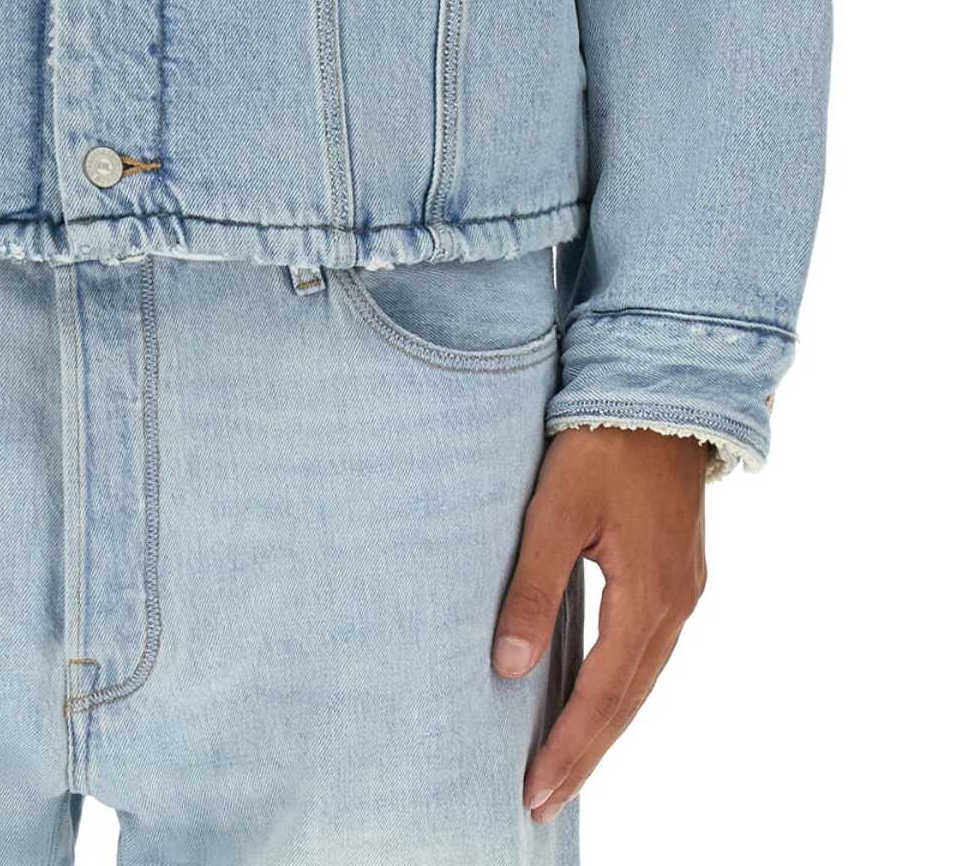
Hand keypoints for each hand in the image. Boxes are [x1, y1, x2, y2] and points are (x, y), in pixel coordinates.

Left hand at [492, 425, 709, 821]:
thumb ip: (532, 588)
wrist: (662, 390)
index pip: (604, 695)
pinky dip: (619, 685)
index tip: (534, 791)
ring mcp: (682, 591)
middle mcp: (675, 606)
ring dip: (602, 724)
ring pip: (641, 678)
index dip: (568, 748)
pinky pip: (647, 650)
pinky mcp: (676, 573)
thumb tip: (508, 666)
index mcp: (648, 597)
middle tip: (542, 800)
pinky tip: (593, 697)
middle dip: (585, 753)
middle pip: (629, 701)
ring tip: (563, 765)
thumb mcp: (556, 509)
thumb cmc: (604, 442)